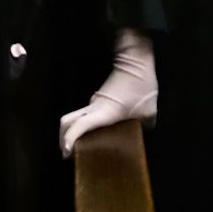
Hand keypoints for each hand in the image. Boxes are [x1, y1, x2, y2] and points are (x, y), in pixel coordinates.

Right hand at [58, 28, 158, 156]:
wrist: (136, 59)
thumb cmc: (141, 84)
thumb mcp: (149, 109)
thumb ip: (146, 123)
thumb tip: (145, 129)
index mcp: (103, 112)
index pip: (78, 126)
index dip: (68, 140)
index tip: (66, 152)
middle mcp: (94, 106)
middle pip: (67, 121)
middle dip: (62, 137)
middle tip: (67, 152)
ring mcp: (95, 100)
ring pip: (76, 117)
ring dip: (73, 130)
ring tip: (81, 146)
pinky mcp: (100, 96)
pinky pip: (86, 113)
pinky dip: (84, 124)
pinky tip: (97, 132)